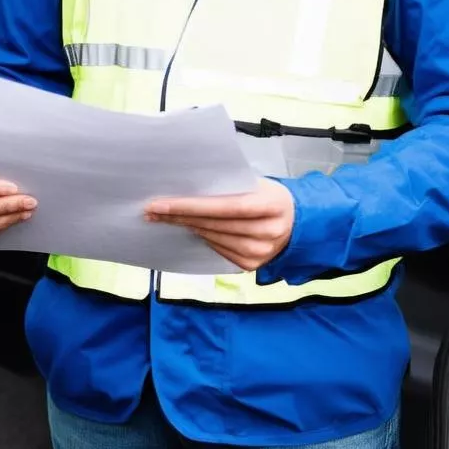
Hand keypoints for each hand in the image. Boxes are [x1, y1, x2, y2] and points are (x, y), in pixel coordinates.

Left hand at [145, 179, 294, 270]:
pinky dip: (201, 238)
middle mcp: (268, 232)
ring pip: (212, 238)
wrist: (297, 222)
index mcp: (271, 205)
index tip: (161, 204)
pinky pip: (218, 250)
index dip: (191, 206)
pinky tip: (187, 228)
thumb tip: (189, 183)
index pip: (225, 206)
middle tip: (151, 210)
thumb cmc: (270, 196)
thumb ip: (230, 184)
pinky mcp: (251, 265)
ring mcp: (260, 253)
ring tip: (162, 218)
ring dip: (185, 227)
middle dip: (178, 216)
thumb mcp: (258, 183)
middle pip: (214, 224)